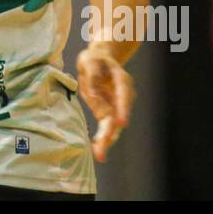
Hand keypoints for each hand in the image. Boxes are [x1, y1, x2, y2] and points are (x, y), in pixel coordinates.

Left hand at [76, 43, 134, 161]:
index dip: (122, 109)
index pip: (123, 95)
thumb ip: (92, 74)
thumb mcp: (89, 60)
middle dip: (111, 133)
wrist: (99, 61)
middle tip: (102, 149)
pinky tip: (97, 150)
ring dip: (106, 140)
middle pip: (118, 116)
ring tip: (99, 154)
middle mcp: (122, 96)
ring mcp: (116, 106)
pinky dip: (102, 138)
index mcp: (121, 79)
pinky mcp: (108, 112)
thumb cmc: (94, 59)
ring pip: (113, 126)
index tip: (121, 123)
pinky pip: (106, 127)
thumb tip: (93, 94)